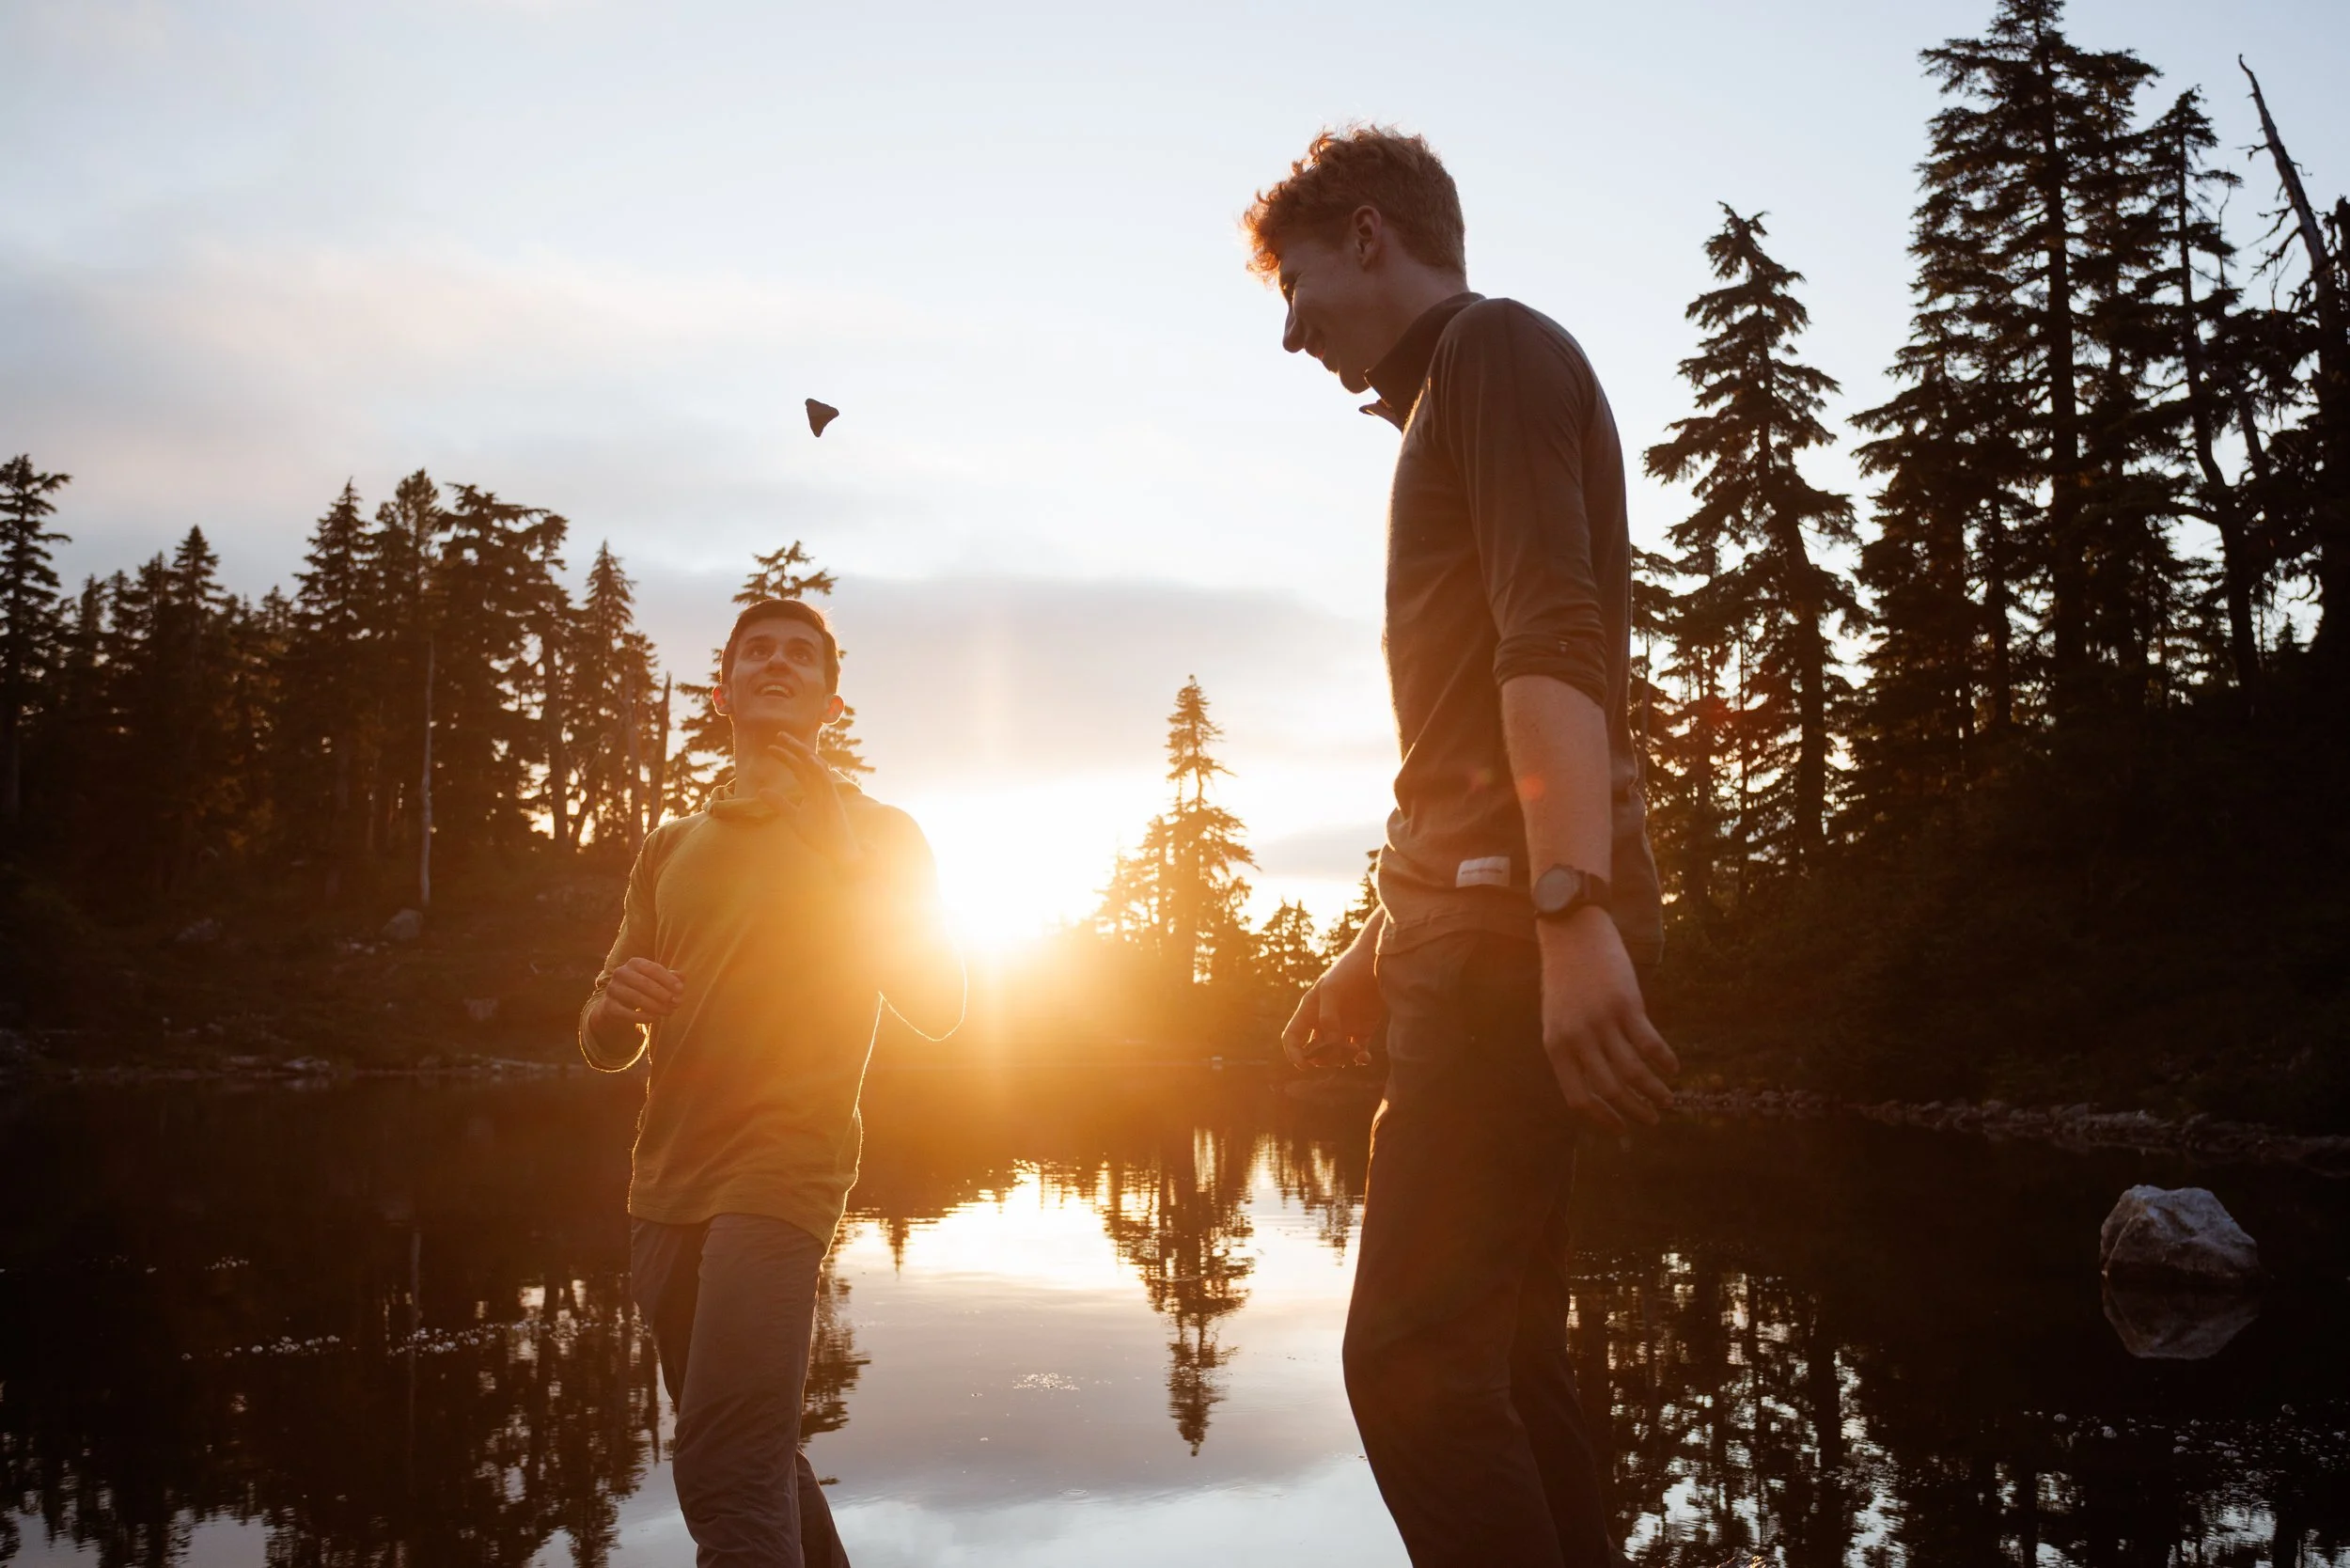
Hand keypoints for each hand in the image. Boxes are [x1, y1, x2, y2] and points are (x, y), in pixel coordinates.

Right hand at [593, 958, 684, 1031]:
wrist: (616, 1003)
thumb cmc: (643, 988)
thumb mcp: (656, 980)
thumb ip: (670, 977)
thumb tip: (682, 977)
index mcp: (634, 963)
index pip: (653, 969)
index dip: (668, 979)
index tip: (681, 989)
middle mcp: (621, 973)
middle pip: (644, 983)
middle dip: (663, 994)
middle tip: (677, 1002)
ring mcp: (612, 989)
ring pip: (635, 997)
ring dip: (655, 1006)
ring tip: (669, 1011)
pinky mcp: (608, 1006)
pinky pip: (625, 1013)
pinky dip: (642, 1016)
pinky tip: (655, 1018)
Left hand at [763, 732, 862, 867]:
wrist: (837, 850)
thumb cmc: (818, 834)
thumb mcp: (794, 817)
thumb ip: (780, 803)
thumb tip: (760, 791)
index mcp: (812, 789)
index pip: (798, 767)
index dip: (786, 756)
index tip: (771, 747)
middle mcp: (821, 787)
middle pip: (807, 761)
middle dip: (794, 747)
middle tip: (779, 734)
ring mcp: (828, 792)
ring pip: (817, 767)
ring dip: (804, 753)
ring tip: (791, 742)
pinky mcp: (833, 800)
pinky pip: (826, 781)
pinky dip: (819, 769)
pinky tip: (809, 759)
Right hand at [1281, 937, 1382, 1068]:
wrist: (1377, 962)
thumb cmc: (1349, 971)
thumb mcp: (1332, 990)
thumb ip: (1328, 1017)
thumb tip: (1331, 1044)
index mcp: (1309, 1011)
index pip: (1292, 1037)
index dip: (1294, 1053)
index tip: (1304, 1065)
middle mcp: (1323, 1022)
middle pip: (1315, 1052)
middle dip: (1324, 1058)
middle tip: (1339, 1052)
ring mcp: (1343, 1027)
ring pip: (1336, 1055)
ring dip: (1343, 1059)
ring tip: (1356, 1050)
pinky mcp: (1362, 1030)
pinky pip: (1357, 1052)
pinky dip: (1359, 1058)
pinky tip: (1364, 1057)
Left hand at [1539, 907, 1677, 1132]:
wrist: (1571, 933)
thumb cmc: (1565, 979)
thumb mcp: (1556, 1019)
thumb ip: (1573, 1051)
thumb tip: (1598, 1087)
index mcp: (1556, 1047)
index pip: (1579, 1098)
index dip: (1603, 1119)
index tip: (1621, 1127)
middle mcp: (1577, 1038)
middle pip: (1611, 1089)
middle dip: (1635, 1110)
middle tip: (1652, 1120)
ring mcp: (1602, 1021)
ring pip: (1633, 1071)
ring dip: (1654, 1091)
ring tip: (1667, 1100)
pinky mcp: (1626, 1004)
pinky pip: (1649, 1043)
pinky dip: (1664, 1060)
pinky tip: (1673, 1068)